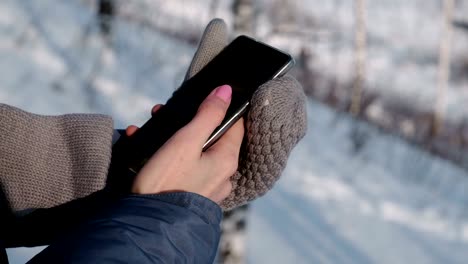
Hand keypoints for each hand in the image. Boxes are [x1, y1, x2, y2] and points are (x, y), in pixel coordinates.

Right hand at [129, 85, 243, 203]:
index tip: (202, 98)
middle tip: (162, 114)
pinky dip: (169, 157)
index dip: (220, 107)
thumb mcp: (186, 142)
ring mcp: (208, 187)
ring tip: (148, 129)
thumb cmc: (167, 182)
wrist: (147, 226)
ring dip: (173, 137)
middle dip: (188, 122)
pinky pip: (185, 168)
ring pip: (195, 151)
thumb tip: (226, 91)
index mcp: (227, 160)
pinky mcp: (192, 194)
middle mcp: (223, 175)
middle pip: (212, 136)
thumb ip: (208, 115)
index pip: (236, 124)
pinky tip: (146, 152)